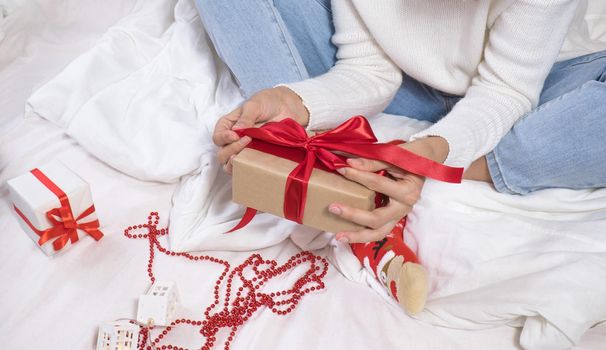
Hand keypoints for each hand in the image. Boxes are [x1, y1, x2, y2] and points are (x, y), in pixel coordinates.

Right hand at [214, 86, 309, 173]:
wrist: (286, 108)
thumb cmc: (267, 103)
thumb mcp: (254, 106)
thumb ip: (246, 118)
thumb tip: (237, 131)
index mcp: (228, 126)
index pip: (217, 137)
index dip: (223, 138)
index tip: (235, 135)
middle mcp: (233, 140)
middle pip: (222, 153)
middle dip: (231, 150)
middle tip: (247, 141)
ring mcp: (244, 150)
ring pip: (229, 164)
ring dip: (234, 163)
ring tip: (244, 157)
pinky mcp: (255, 157)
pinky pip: (244, 168)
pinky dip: (244, 168)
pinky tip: (251, 164)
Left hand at [330, 137, 448, 242]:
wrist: (426, 161)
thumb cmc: (410, 157)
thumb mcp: (393, 156)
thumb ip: (372, 162)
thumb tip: (348, 164)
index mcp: (407, 191)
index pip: (377, 184)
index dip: (357, 176)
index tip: (341, 169)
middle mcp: (404, 207)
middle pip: (376, 219)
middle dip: (353, 215)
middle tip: (333, 207)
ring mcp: (399, 215)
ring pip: (378, 233)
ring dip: (357, 236)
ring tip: (338, 236)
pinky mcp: (393, 218)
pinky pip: (378, 231)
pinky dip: (363, 234)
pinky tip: (347, 234)